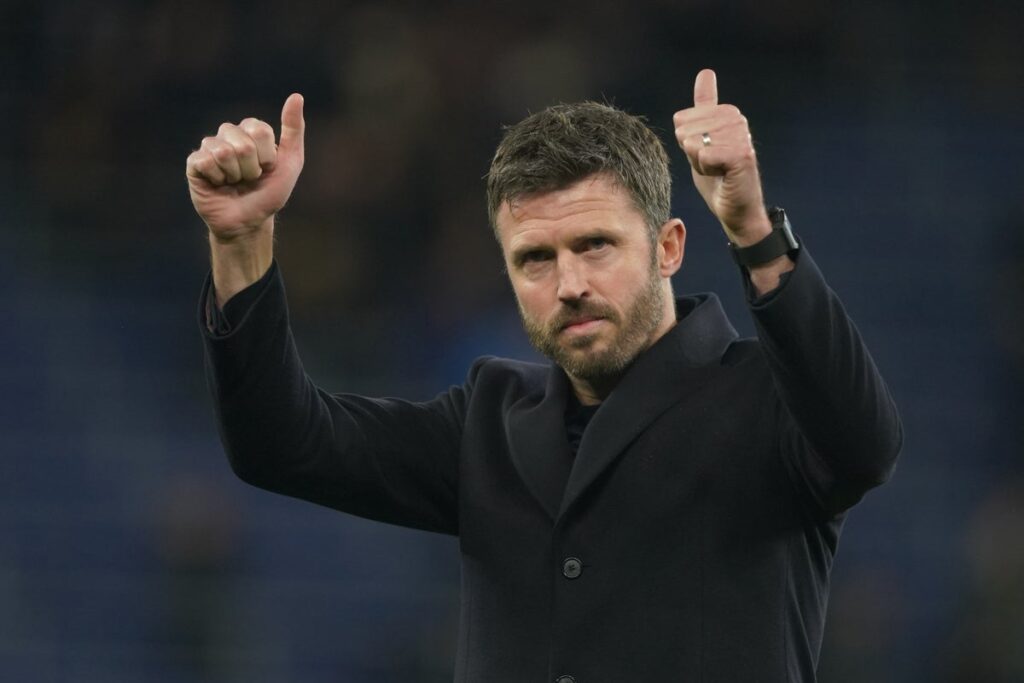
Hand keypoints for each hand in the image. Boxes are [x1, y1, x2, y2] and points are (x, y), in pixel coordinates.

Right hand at [186, 93, 305, 241]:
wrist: (249, 221)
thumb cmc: (270, 193)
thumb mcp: (290, 163)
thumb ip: (294, 129)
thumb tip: (296, 96)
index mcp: (251, 130)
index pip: (259, 130)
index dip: (267, 156)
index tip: (267, 169)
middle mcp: (229, 135)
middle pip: (242, 143)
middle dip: (252, 169)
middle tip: (250, 179)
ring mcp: (210, 147)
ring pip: (223, 151)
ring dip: (235, 175)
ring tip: (234, 182)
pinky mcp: (195, 163)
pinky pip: (205, 161)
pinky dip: (217, 179)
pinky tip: (218, 185)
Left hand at [673, 70, 769, 244]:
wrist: (735, 210)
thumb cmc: (718, 178)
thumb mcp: (701, 139)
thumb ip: (702, 108)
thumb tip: (706, 72)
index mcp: (726, 112)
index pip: (682, 120)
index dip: (686, 143)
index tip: (705, 155)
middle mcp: (736, 118)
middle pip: (685, 130)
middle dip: (691, 154)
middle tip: (712, 166)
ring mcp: (741, 135)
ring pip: (693, 143)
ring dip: (699, 164)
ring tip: (718, 171)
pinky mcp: (742, 154)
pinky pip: (704, 155)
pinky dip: (707, 170)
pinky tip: (722, 175)